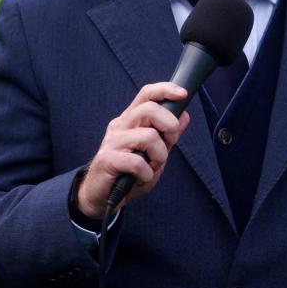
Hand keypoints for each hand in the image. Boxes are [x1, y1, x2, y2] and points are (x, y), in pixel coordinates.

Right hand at [77, 82, 190, 218]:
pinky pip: (137, 162)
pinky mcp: (107, 159)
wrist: (102, 197)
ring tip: (151, 167)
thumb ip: (167, 135)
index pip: (147, 94)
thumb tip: (184, 115)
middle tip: (169, 144)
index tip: (182, 94)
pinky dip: (146, 173)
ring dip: (159, 156)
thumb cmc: (128, 174)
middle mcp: (120, 126)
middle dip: (170, 126)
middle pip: (150, 109)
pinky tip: (141, 178)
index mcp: (131, 120)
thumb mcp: (154, 153)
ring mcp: (112, 141)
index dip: (165, 90)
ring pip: (148, 136)